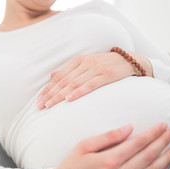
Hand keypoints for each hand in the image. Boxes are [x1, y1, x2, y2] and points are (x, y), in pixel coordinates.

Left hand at [36, 52, 152, 109]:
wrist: (129, 60)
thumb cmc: (105, 65)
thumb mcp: (86, 63)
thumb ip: (70, 70)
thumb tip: (52, 75)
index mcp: (78, 61)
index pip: (59, 76)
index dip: (48, 88)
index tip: (39, 100)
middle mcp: (85, 64)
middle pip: (64, 81)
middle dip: (50, 94)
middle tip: (40, 106)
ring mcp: (95, 69)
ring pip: (74, 83)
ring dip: (60, 95)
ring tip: (50, 105)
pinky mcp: (106, 75)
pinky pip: (90, 85)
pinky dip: (79, 92)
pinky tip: (69, 99)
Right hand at [46, 122, 169, 168]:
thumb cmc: (72, 165)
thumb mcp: (84, 145)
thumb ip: (107, 136)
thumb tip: (129, 128)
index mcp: (109, 160)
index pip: (138, 143)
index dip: (153, 133)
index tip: (162, 125)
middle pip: (148, 156)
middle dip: (163, 142)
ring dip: (166, 158)